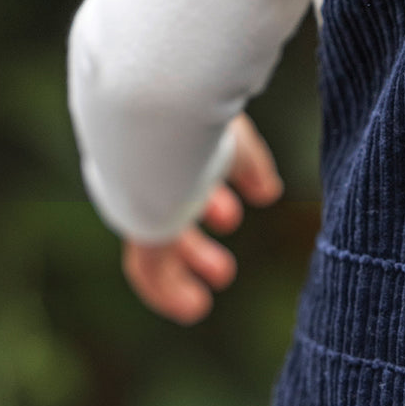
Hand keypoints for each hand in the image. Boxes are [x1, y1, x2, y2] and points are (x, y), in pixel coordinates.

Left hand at [121, 112, 283, 324]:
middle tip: (222, 265)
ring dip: (190, 262)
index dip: (214, 195)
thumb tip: (266, 192)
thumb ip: (248, 162)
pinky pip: (147, 267)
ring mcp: (138, 195)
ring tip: (221, 277)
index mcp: (164, 140)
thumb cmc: (196, 101)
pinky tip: (191, 310)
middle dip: (198, 238)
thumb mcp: (230, 133)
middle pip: (170, 209)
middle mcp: (143, 168)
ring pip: (160, 238)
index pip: (187, 172)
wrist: (155, 96)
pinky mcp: (138, 222)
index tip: (242, 207)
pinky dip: (168, 291)